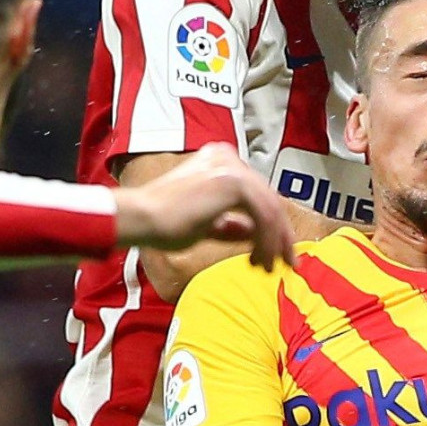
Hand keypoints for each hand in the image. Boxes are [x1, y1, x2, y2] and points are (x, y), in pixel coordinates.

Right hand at [116, 144, 299, 269]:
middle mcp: (227, 158)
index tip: (276, 255)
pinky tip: (258, 259)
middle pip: (269, 200)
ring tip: (266, 267)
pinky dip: (266, 240)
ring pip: (270, 209)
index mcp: (219, 161)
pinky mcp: (233, 182)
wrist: (141, 218)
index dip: (273, 228)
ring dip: (273, 243)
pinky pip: (263, 215)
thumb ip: (231, 224)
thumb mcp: (206, 223)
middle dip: (280, 237)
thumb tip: (253, 232)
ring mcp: (231, 167)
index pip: (258, 195)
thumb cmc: (162, 222)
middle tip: (285, 264)